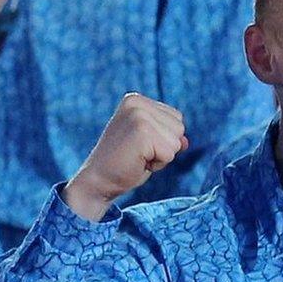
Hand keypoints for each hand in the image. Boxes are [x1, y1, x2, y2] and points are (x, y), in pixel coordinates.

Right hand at [64, 93, 186, 219]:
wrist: (97, 182)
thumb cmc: (122, 164)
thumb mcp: (148, 144)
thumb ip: (167, 136)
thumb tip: (185, 142)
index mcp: (135, 99)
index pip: (176, 118)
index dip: (162, 139)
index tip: (138, 146)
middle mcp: (137, 103)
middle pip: (179, 127)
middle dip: (164, 147)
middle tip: (137, 153)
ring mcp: (138, 115)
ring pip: (176, 141)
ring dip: (161, 156)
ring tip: (137, 157)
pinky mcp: (141, 132)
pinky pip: (170, 153)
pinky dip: (158, 164)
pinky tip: (137, 162)